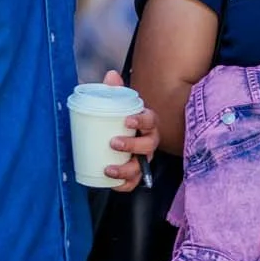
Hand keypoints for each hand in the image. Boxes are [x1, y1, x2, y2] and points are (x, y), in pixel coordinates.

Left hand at [101, 68, 156, 188]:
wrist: (118, 136)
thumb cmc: (120, 120)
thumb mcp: (118, 104)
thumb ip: (115, 90)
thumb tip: (110, 75)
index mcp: (147, 123)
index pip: (150, 120)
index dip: (141, 120)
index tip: (127, 120)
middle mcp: (149, 141)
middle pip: (148, 145)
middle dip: (132, 145)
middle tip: (113, 142)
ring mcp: (144, 158)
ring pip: (142, 166)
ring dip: (126, 169)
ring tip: (108, 168)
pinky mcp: (136, 173)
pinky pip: (134, 182)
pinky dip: (124, 185)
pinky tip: (111, 183)